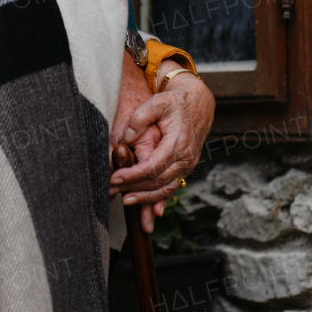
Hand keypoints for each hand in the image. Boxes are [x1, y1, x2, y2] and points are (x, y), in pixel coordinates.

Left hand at [109, 63, 214, 234]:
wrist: (198, 101)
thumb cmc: (174, 101)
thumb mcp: (157, 102)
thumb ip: (140, 118)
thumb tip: (127, 138)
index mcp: (178, 143)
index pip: (152, 167)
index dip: (132, 176)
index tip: (114, 179)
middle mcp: (186, 158)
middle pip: (158, 182)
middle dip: (134, 189)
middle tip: (113, 190)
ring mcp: (188, 164)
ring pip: (166, 189)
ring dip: (146, 199)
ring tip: (125, 201)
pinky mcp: (186, 167)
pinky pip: (173, 187)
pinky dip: (161, 199)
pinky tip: (152, 210)